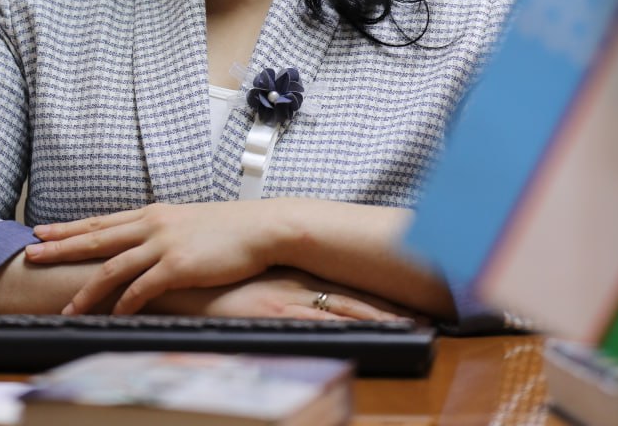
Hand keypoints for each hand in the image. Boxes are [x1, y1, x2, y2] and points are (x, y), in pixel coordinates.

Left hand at [25, 202, 275, 314]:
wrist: (261, 227)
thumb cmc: (230, 228)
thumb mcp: (189, 221)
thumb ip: (164, 230)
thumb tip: (147, 243)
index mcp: (154, 213)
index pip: (102, 220)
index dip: (71, 227)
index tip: (43, 230)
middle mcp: (152, 225)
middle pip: (97, 236)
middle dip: (61, 246)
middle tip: (31, 252)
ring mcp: (163, 245)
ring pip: (113, 266)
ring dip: (86, 289)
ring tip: (66, 307)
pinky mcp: (178, 266)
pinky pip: (142, 288)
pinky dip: (124, 304)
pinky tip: (112, 316)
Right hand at [173, 271, 404, 321]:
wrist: (188, 281)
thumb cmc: (216, 290)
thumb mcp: (252, 292)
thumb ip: (274, 298)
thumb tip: (293, 307)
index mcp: (298, 282)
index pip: (349, 293)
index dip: (382, 301)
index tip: (412, 309)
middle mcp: (302, 288)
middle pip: (357, 300)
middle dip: (394, 311)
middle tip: (429, 318)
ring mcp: (292, 301)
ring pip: (348, 311)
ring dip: (382, 319)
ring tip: (416, 327)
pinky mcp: (278, 313)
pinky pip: (321, 323)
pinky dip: (348, 330)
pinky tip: (368, 335)